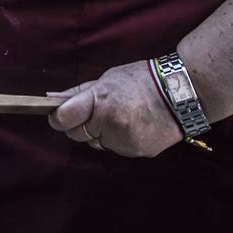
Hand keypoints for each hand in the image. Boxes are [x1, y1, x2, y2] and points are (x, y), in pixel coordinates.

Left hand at [47, 60, 183, 157]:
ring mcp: (124, 141)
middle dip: (80, 125)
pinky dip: (118, 140)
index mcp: (100, 101)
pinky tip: (132, 125)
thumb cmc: (141, 80)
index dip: (58, 118)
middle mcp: (110, 124)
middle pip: (77, 135)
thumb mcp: (106, 80)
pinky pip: (116, 149)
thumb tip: (51, 100)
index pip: (64, 118)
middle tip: (96, 112)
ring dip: (101, 134)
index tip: (59, 115)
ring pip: (97, 144)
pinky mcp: (137, 152)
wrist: (181, 92)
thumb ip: (78, 93)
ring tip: (120, 115)